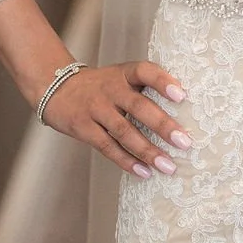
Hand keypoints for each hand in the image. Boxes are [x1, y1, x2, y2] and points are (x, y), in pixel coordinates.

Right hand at [40, 59, 191, 178]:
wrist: (57, 87)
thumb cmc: (101, 86)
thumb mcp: (120, 77)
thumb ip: (145, 88)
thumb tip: (185, 110)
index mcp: (123, 73)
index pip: (145, 71)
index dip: (163, 81)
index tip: (182, 95)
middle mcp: (110, 89)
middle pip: (138, 106)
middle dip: (163, 125)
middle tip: (184, 142)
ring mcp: (95, 108)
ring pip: (124, 131)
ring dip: (148, 150)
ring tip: (168, 166)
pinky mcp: (83, 128)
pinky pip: (107, 147)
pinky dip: (126, 161)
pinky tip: (144, 172)